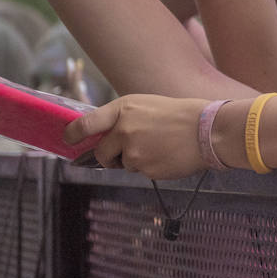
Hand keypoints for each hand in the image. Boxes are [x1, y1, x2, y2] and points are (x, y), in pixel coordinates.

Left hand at [64, 94, 205, 177]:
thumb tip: (103, 138)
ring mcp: (134, 152)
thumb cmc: (180, 114)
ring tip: (160, 146)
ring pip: (123, 164)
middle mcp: (124, 130)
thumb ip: (122, 119)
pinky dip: (151, 166)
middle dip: (110, 156)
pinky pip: (141, 172)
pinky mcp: (146, 169)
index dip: (73, 134)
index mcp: (123, 109)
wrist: (208, 129)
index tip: (68, 140)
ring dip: (135, 160)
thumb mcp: (147, 106)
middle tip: (127, 152)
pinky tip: (167, 155)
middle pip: (101, 152)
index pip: (86, 124)